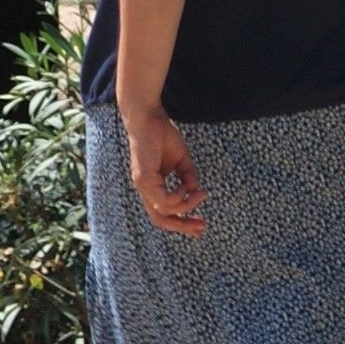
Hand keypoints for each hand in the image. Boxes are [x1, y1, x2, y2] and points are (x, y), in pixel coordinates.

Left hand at [127, 109, 205, 238]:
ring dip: (185, 206)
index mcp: (152, 186)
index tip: (200, 226)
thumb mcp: (181, 160)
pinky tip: (187, 187)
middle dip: (182, 226)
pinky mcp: (144, 178)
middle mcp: (145, 189)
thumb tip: (196, 191)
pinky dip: (178, 197)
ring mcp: (142, 185)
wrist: (149, 116)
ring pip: (163, 212)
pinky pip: (163, 199)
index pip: (163, 212)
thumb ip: (188, 176)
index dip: (181, 223)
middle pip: (160, 220)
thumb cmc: (162, 135)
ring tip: (200, 194)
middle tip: (201, 226)